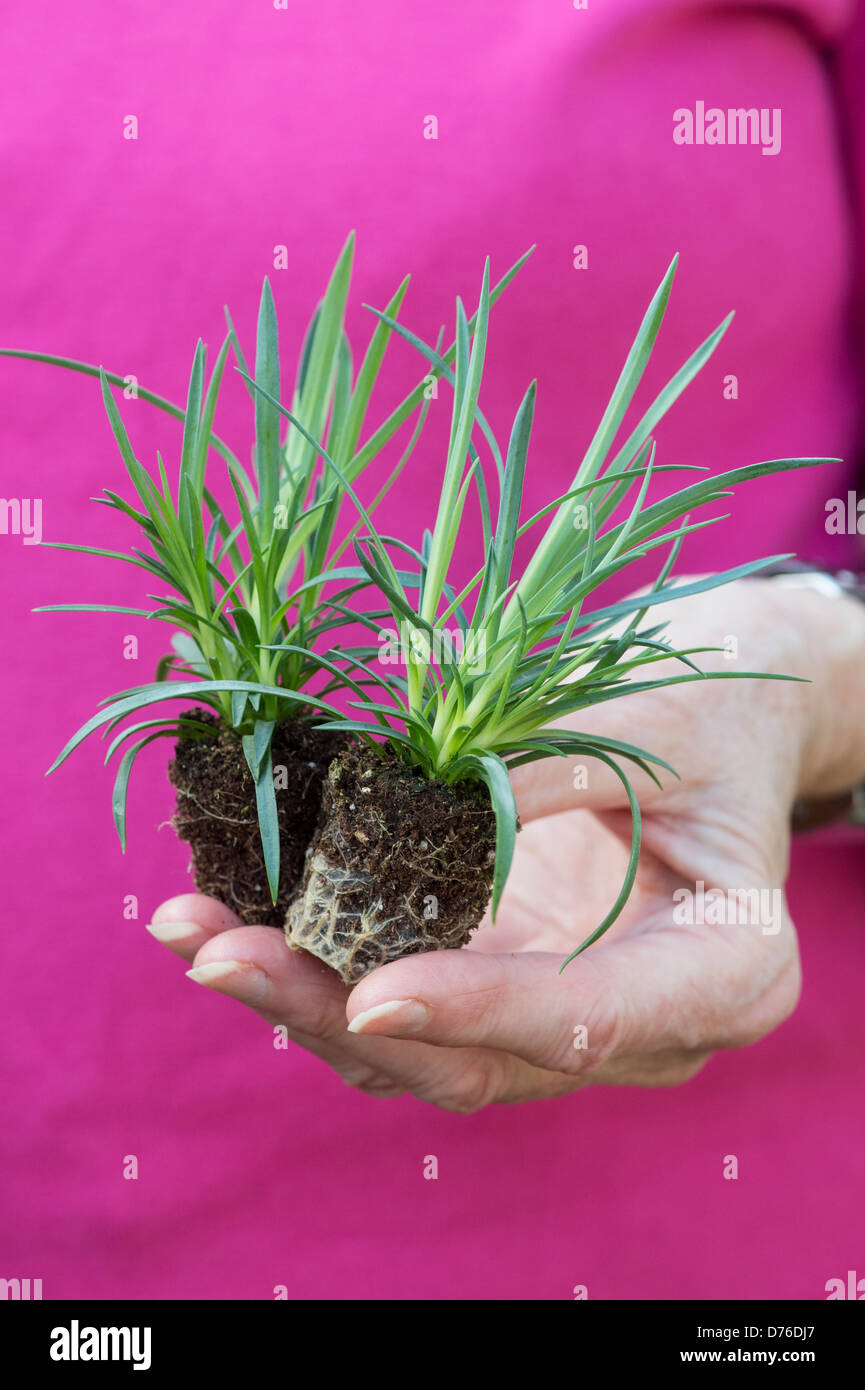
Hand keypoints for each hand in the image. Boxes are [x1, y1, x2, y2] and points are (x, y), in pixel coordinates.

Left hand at [147, 579, 864, 1108]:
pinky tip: (228, 915)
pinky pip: (394, 1007)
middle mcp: (641, 1029)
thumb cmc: (711, 712)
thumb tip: (406, 794)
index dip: (482, 1011)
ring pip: (416, 1054)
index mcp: (726, 974)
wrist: (716, 725)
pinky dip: (311, 970)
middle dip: (337, 1015)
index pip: (594, 1020)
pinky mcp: (495, 987)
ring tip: (191, 929)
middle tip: (221, 955)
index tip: (374, 993)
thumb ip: (547, 764)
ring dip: (297, 1001)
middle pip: (479, 1063)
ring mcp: (557, 1019)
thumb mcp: (652, 718)